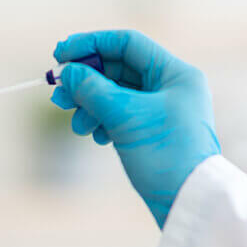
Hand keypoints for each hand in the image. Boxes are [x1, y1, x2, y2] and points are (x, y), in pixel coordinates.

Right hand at [51, 30, 219, 227]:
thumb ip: (93, 89)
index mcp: (176, 73)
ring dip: (90, 106)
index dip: (90, 45)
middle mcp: (171, 87)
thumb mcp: (126, 117)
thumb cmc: (167, 156)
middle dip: (86, 82)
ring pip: (116, 95)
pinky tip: (95, 136)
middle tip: (58, 96)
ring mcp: (163, 110)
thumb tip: (66, 72)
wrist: (188, 202)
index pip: (127, 44)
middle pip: (118, 70)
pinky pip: (120, 116)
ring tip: (78, 126)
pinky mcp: (153, 132)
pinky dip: (102, 121)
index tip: (60, 55)